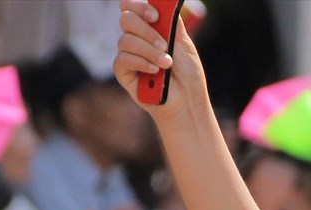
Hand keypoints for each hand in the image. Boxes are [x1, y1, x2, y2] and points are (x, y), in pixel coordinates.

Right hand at [115, 0, 203, 114]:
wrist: (187, 99)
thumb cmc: (187, 72)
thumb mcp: (184, 43)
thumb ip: (173, 21)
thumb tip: (166, 2)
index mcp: (149, 27)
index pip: (132, 7)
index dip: (140, 7)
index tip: (156, 16)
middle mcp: (136, 37)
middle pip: (126, 19)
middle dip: (147, 31)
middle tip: (165, 45)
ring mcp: (128, 54)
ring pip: (126, 40)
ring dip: (149, 51)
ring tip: (166, 64)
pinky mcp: (123, 71)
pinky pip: (123, 59)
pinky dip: (141, 62)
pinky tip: (154, 71)